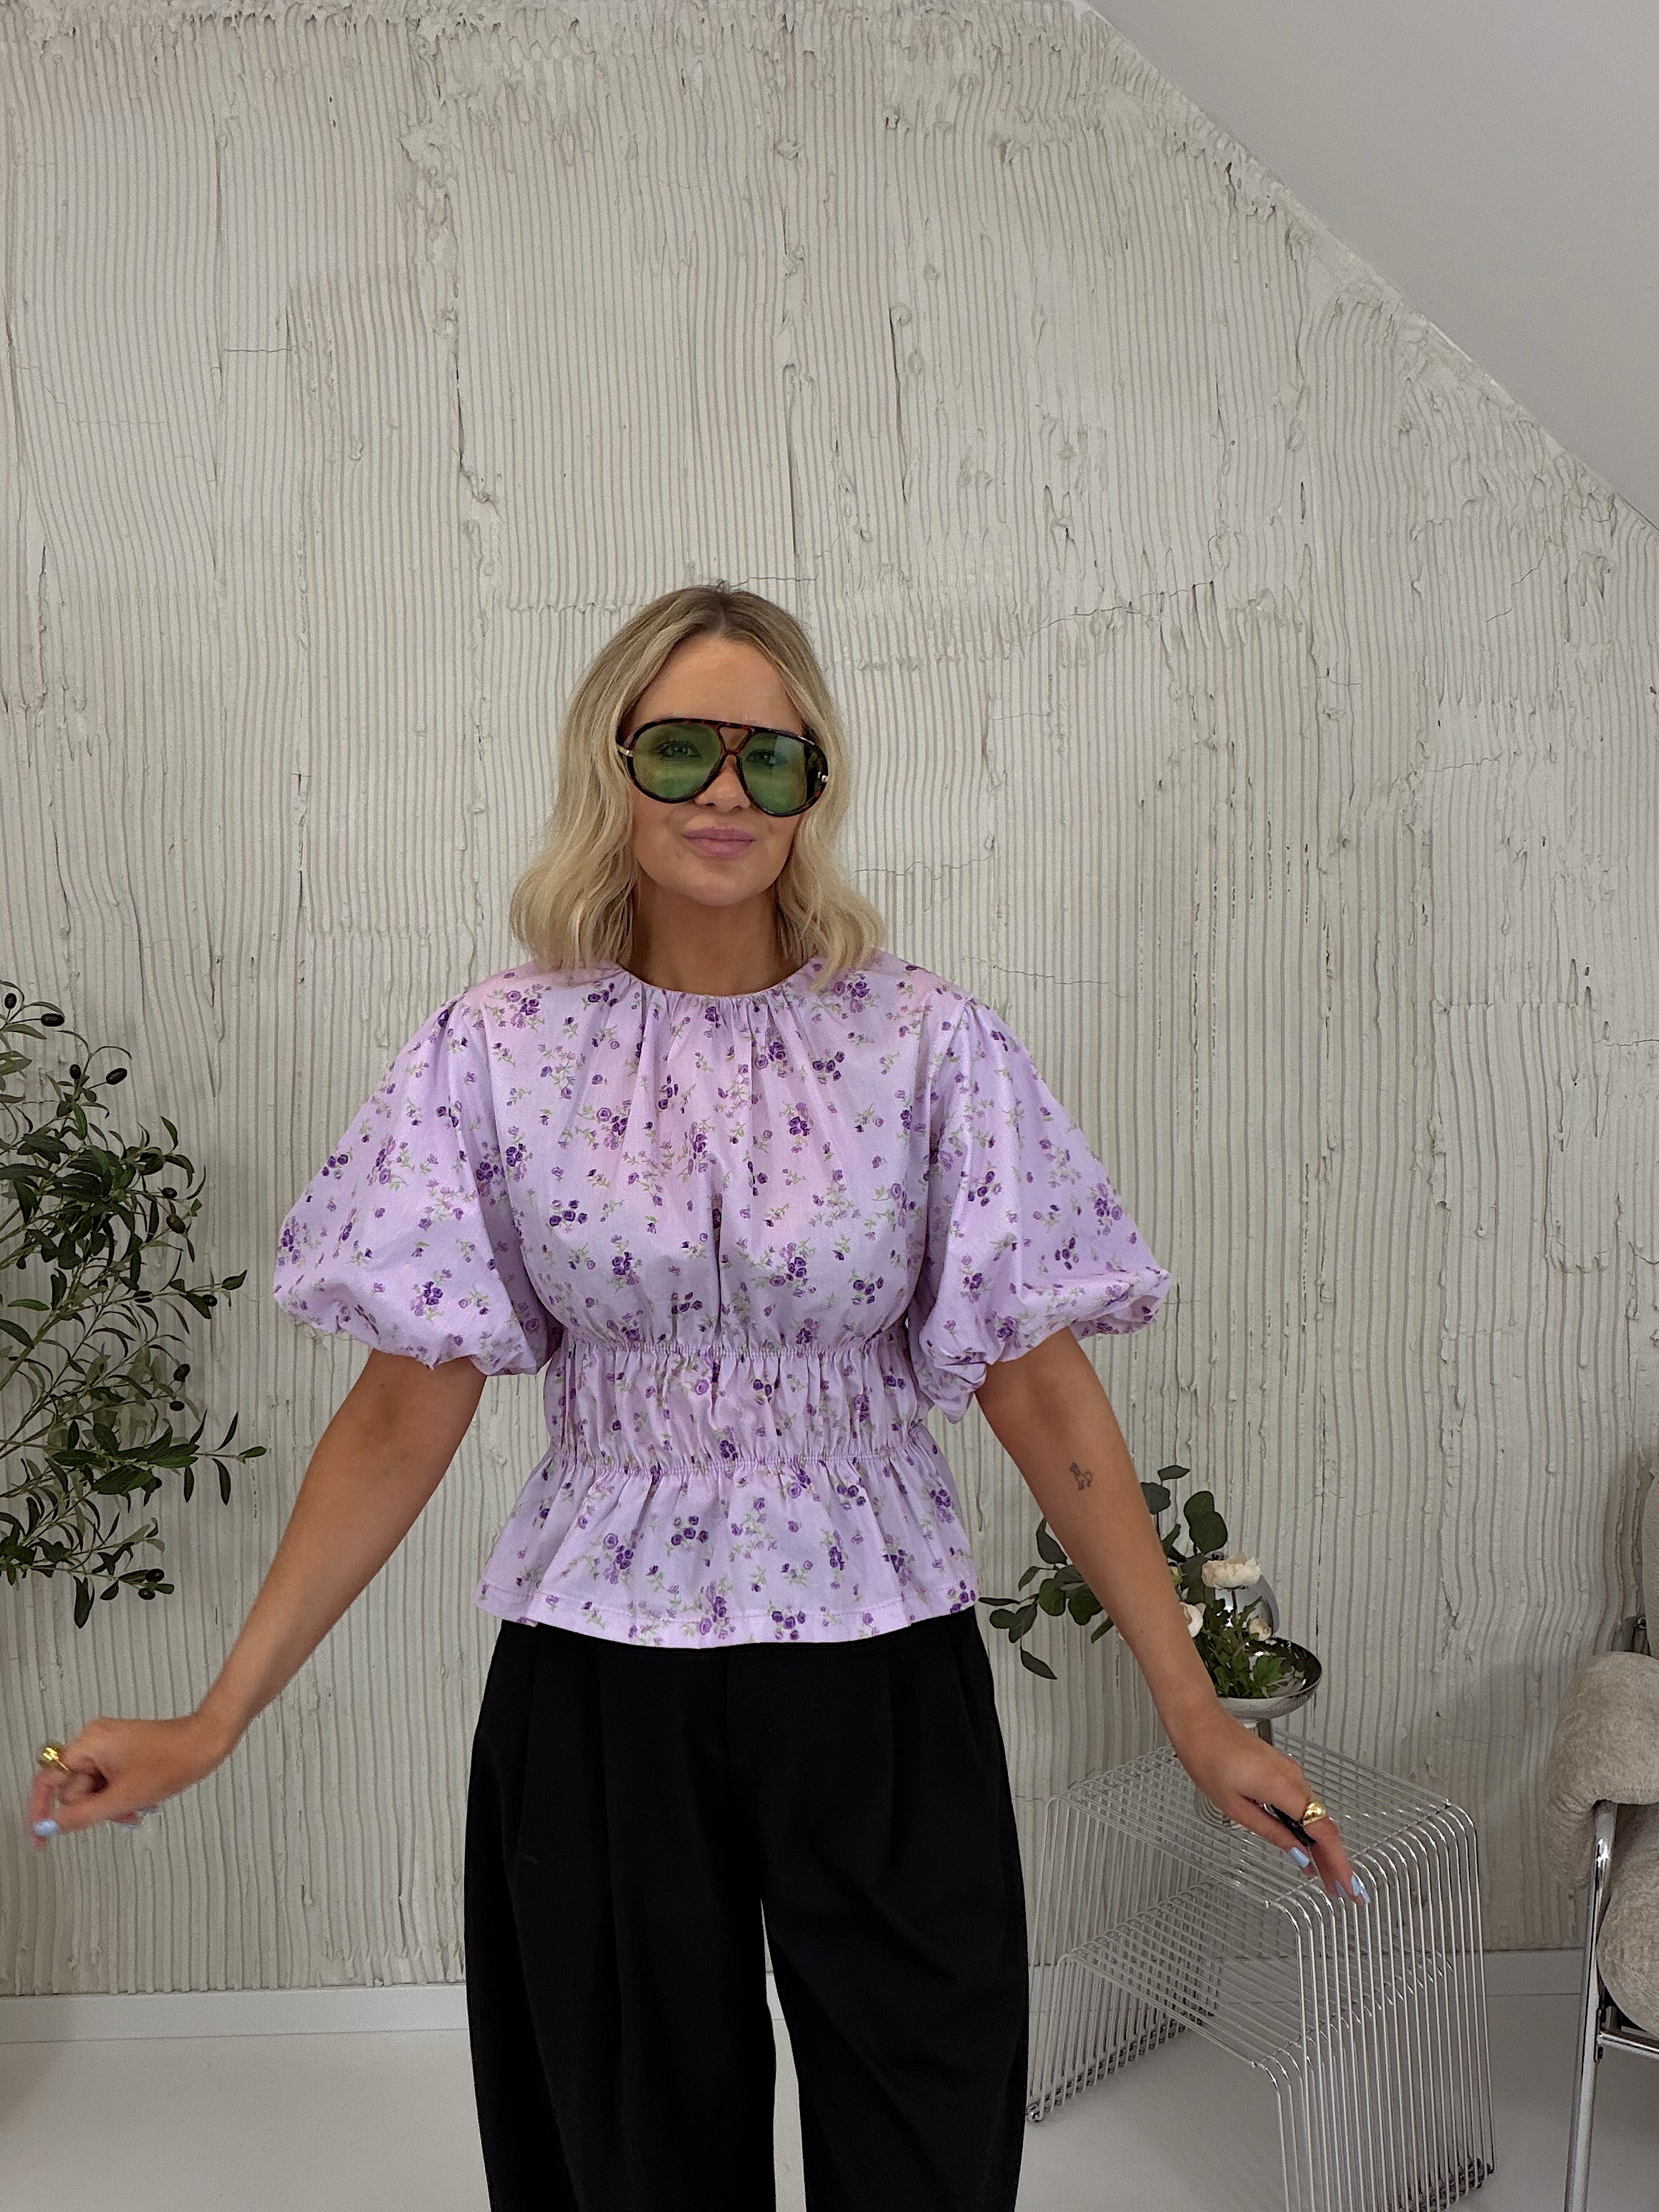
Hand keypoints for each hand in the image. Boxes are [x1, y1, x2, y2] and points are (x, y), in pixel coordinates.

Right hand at [25, 1714, 232, 1849]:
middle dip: (95, 1807)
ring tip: (137, 1804)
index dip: (40, 1812)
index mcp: (89, 1743)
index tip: (40, 1839)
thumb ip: (80, 1815)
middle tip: (120, 1808)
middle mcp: (94, 1740)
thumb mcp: (122, 1797)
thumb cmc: (173, 1760)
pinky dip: (120, 1796)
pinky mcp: (122, 1752)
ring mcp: (109, 1746)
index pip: (48, 1781)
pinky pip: (108, 1783)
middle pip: (75, 1788)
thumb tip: (48, 1827)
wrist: (206, 1743)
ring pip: (94, 1790)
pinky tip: (141, 1800)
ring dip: (112, 1805)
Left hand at [1171, 1707, 1364, 1901]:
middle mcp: (1294, 1778)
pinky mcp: (1282, 1770)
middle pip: (1324, 1826)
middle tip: (1343, 1890)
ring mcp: (1290, 1772)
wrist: (1199, 1722)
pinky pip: (1305, 1804)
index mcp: (1285, 1788)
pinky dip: (1310, 1827)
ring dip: (1323, 1846)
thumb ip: (1272, 1833)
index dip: (1340, 1863)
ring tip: (1327, 1876)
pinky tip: (1307, 1845)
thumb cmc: (1209, 1758)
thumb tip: (1298, 1856)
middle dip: (1336, 1861)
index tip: (1349, 1886)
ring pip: (1316, 1815)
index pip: (1323, 1832)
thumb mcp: (1236, 1808)